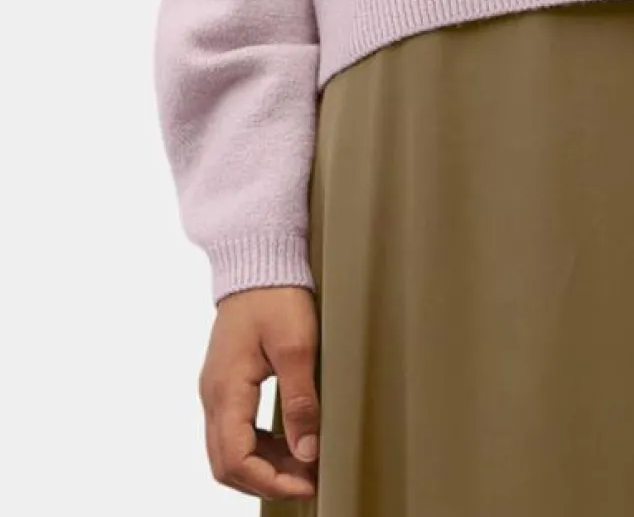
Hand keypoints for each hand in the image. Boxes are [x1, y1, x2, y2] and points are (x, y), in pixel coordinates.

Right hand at [199, 285, 319, 499]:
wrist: (258, 261)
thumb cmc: (276, 297)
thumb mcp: (297, 346)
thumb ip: (300, 402)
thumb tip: (307, 451)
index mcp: (225, 390)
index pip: (235, 460)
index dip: (270, 481)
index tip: (307, 483)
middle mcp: (213, 395)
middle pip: (226, 463)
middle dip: (266, 480)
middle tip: (308, 480)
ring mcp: (216, 390)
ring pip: (228, 450)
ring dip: (263, 465)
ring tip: (304, 464)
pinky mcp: (225, 383)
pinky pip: (234, 430)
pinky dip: (259, 446)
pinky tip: (288, 441)